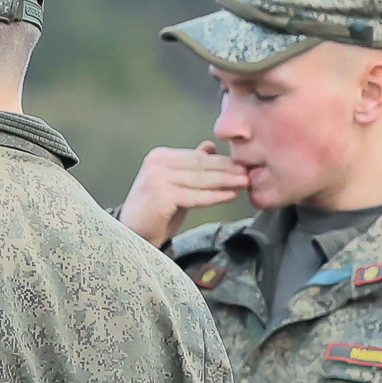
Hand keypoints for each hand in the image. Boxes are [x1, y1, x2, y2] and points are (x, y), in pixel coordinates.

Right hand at [119, 142, 250, 246]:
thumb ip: (191, 166)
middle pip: (199, 166)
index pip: (196, 157)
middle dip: (226, 169)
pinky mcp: (161, 196)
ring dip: (225, 181)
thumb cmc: (156, 212)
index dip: (220, 161)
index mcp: (160, 156)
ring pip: (199, 180)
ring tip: (244, 183)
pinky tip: (230, 195)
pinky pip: (194, 196)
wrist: (133, 235)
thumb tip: (210, 147)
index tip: (241, 165)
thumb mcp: (175, 185)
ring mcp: (157, 178)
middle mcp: (156, 163)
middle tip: (248, 172)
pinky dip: (214, 196)